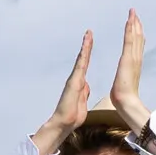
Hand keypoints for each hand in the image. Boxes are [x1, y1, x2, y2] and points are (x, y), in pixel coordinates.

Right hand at [32, 30, 93, 154]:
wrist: (65, 122)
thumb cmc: (73, 115)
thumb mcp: (81, 100)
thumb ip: (83, 91)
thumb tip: (85, 85)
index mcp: (79, 82)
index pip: (85, 64)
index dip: (88, 53)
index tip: (91, 42)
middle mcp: (76, 78)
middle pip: (83, 58)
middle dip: (86, 45)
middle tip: (89, 32)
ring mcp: (74, 79)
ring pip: (81, 59)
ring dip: (85, 46)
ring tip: (88, 34)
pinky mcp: (74, 82)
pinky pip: (80, 66)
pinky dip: (83, 56)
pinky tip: (86, 47)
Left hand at [107, 10, 149, 128]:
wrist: (126, 101)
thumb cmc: (124, 97)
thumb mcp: (124, 83)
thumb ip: (125, 77)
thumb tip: (124, 78)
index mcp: (134, 64)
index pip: (136, 46)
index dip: (136, 34)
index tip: (134, 24)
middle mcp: (136, 59)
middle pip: (138, 38)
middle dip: (136, 25)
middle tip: (134, 13)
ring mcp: (133, 58)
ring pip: (135, 36)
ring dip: (134, 23)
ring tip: (132, 13)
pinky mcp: (128, 58)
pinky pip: (129, 40)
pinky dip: (130, 30)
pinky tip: (130, 21)